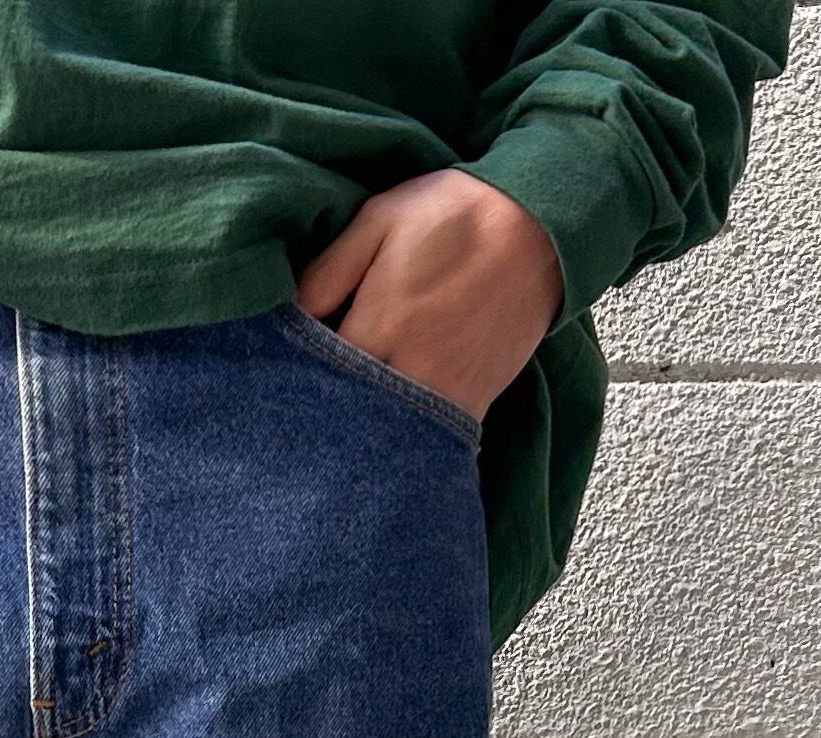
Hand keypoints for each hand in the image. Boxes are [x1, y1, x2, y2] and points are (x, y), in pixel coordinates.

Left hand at [294, 170, 564, 422]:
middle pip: (349, 416)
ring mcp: (443, 393)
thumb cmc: (452, 214)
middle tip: (305, 412)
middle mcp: (408, 370)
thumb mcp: (379, 219)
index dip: (297, 380)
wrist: (539, 227)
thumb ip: (330, 269)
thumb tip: (290, 315)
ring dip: (365, 433)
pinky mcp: (472, 403)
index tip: (281, 378)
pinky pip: (428, 438)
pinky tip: (389, 429)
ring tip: (344, 426)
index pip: (317, 376)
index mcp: (377, 326)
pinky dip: (405, 439)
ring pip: (388, 436)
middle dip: (326, 416)